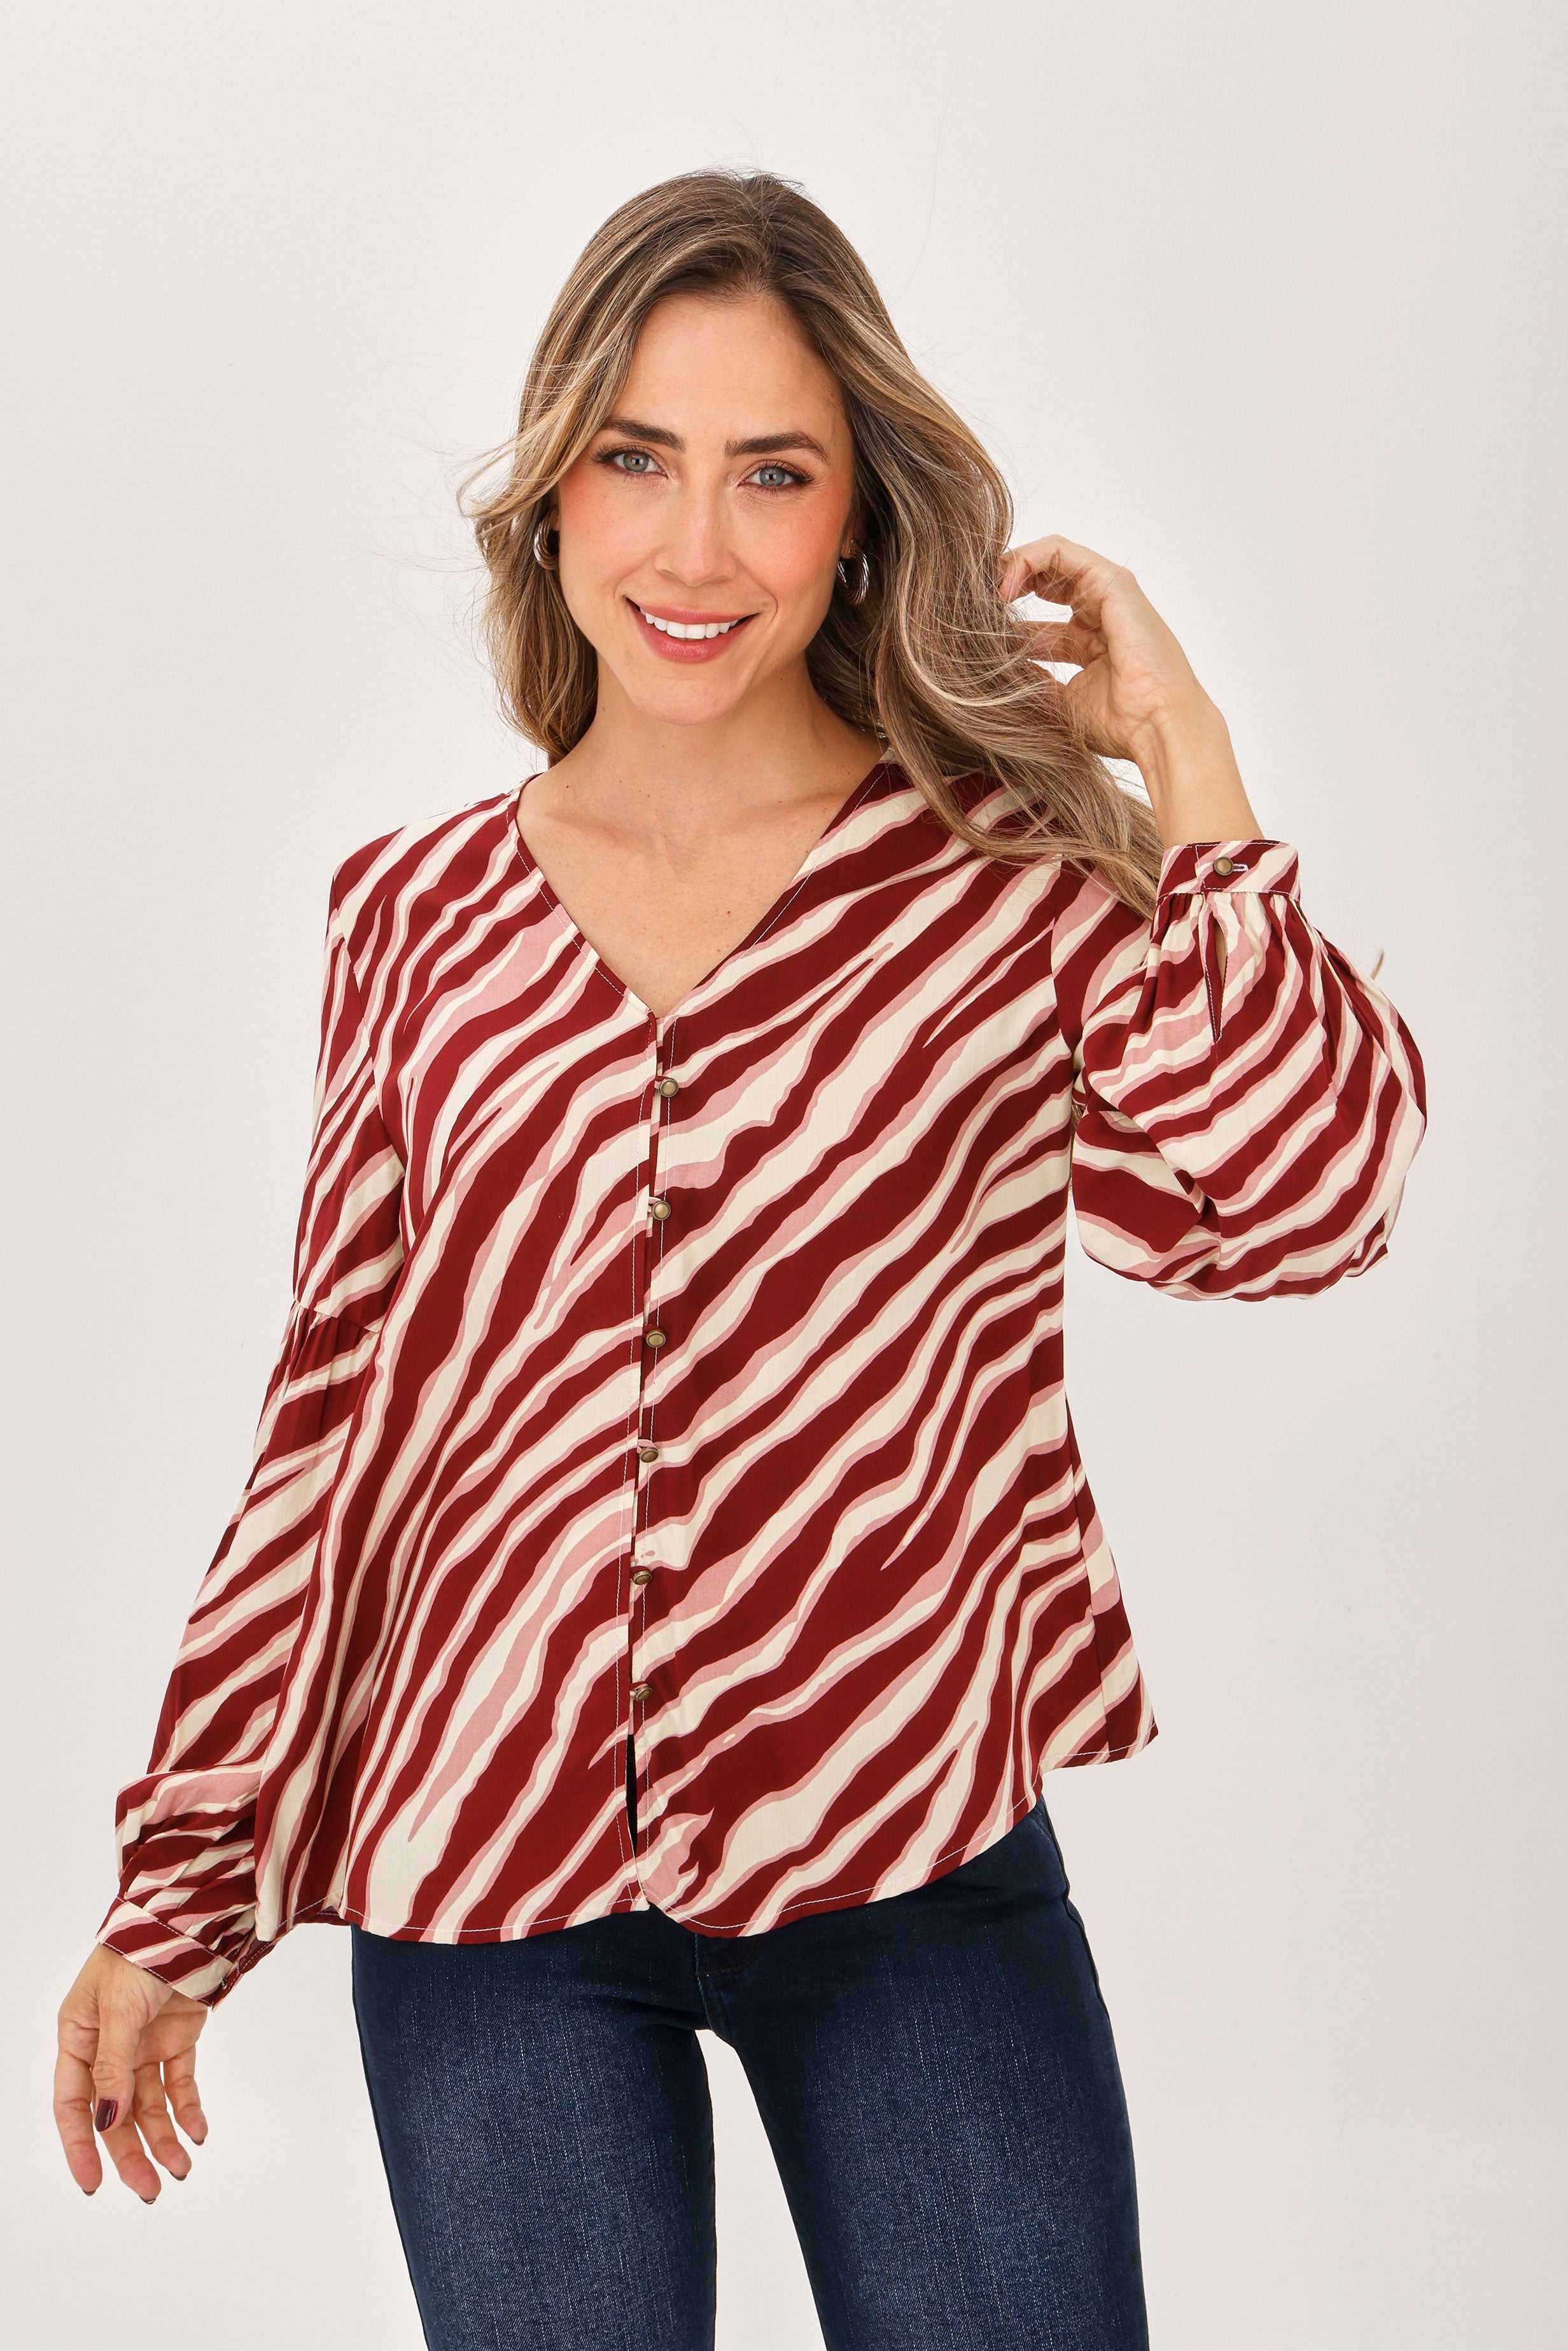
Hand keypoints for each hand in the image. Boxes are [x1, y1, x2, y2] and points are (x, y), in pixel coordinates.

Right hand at [55, 1945, 209, 2199]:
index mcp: (78, 2036)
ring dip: (164, 2137)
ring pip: (148, 2105)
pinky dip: (188, 2109)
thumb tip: (107, 2121)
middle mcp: (107, 2046)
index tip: (93, 2184)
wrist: (190, 1919)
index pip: (73, 2103)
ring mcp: (143, 2044)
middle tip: (150, 2188)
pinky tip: (198, 2132)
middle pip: (115, 2113)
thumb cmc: (140, 1951)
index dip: (80, 2145)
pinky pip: (179, 2083)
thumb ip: (113, 2066)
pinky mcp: (176, 2038)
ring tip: (181, 2168)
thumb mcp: (118, 2009)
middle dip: (130, 2152)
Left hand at [997, 534, 1259, 846]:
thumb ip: (1029, 679)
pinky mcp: (1111, 582)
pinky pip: (1060, 552)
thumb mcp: (1057, 702)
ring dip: (1010, 568)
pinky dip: (1026, 560)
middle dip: (1004, 587)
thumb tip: (988, 670)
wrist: (1157, 727)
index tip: (973, 634)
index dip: (1004, 622)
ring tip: (981, 591)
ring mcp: (1107, 594)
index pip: (1038, 619)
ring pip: (1049, 559)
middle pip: (1042, 582)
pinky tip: (1002, 587)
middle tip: (971, 604)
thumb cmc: (1120, 725)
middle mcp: (1098, 613)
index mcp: (1088, 642)